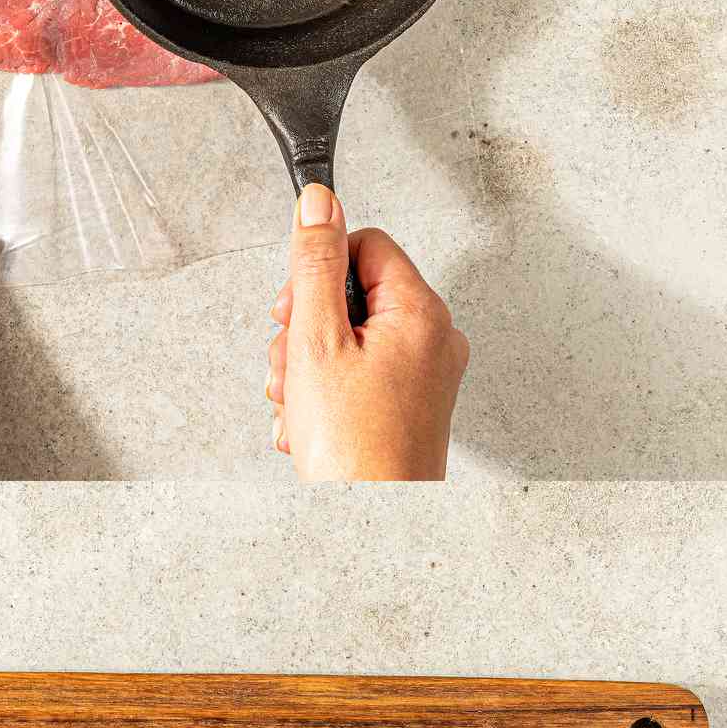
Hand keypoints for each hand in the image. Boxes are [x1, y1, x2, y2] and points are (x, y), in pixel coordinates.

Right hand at [265, 185, 468, 480]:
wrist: (371, 524)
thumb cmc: (353, 448)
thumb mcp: (317, 340)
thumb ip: (315, 265)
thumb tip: (319, 203)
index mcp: (422, 314)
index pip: (366, 245)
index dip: (318, 272)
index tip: (291, 308)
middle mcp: (434, 341)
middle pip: (352, 297)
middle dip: (305, 331)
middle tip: (292, 369)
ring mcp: (424, 378)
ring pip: (348, 341)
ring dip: (307, 369)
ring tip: (300, 406)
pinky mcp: (409, 409)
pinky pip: (358, 378)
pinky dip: (325, 396)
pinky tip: (311, 425)